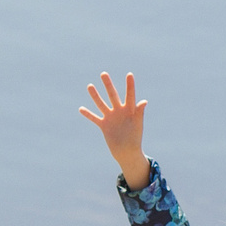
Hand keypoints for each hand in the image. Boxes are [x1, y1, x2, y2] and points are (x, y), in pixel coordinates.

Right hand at [79, 73, 150, 188]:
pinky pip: (95, 118)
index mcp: (130, 110)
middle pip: (113, 95)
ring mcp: (111, 118)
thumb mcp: (138, 124)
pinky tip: (81, 109)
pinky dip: (88, 114)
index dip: (130, 85)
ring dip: (95, 96)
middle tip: (104, 74)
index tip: (129, 74)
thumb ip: (140, 112)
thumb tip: (144, 102)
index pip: (130, 95)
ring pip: (101, 104)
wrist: (127, 152)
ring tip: (90, 85)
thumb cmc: (136, 138)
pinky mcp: (104, 125)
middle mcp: (119, 111)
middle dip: (108, 85)